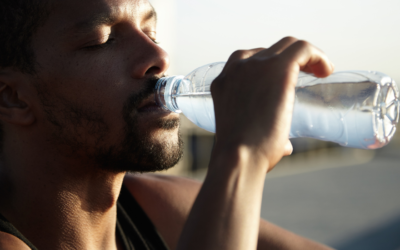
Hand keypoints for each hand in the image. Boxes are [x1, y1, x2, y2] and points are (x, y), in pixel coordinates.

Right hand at [211, 37, 333, 170]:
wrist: (239, 155)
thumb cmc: (241, 153)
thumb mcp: (243, 133)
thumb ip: (263, 134)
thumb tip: (285, 146)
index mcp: (225, 80)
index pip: (249, 60)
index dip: (270, 66)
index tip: (284, 79)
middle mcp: (238, 67)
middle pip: (270, 50)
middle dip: (289, 60)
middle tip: (306, 76)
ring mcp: (257, 65)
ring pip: (287, 46)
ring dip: (305, 56)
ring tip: (320, 71)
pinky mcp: (278, 68)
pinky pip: (303, 49)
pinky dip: (318, 56)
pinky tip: (327, 70)